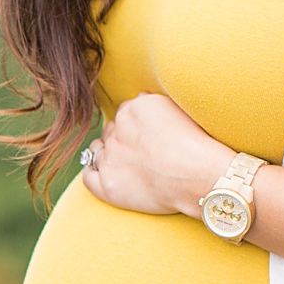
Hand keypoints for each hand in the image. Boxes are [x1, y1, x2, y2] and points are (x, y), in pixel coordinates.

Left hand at [78, 92, 232, 217]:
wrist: (196, 175)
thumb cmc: (194, 142)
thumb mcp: (176, 109)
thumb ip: (152, 102)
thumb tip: (140, 98)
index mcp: (131, 111)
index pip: (123, 114)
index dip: (132, 126)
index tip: (144, 136)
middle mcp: (115, 133)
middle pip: (109, 133)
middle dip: (119, 140)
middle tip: (137, 153)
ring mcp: (109, 160)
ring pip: (96, 153)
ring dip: (104, 156)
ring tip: (121, 165)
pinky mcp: (107, 186)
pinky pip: (88, 177)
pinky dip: (92, 175)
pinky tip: (101, 176)